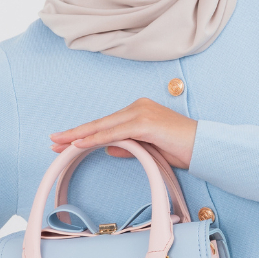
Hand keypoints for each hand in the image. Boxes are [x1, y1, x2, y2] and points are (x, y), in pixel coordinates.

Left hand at [49, 98, 196, 169]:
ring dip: (79, 136)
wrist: (205, 147)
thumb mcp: (150, 150)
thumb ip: (129, 146)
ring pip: (103, 126)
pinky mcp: (145, 122)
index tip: (64, 142)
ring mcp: (141, 113)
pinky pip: (115, 133)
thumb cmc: (182, 149)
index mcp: (139, 112)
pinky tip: (80, 144)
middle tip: (53, 141)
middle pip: (100, 122)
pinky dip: (95, 139)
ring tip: (60, 143)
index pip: (106, 124)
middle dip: (75, 133)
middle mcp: (138, 107)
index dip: (84, 133)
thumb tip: (108, 148)